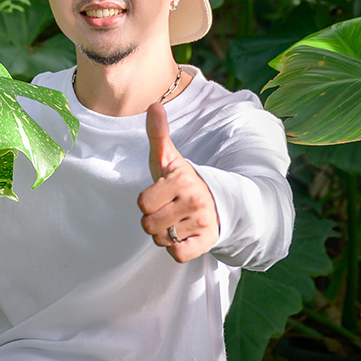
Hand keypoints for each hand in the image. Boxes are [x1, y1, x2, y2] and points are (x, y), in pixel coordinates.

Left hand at [139, 102, 216, 262]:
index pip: (142, 203)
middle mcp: (195, 200)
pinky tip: (185, 235)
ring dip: (164, 235)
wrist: (218, 200)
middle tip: (168, 210)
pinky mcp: (208, 242)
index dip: (147, 202)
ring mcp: (203, 222)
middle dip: (153, 220)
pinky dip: (177, 249)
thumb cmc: (182, 180)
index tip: (161, 195)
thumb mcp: (168, 158)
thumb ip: (157, 134)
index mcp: (182, 179)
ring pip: (161, 241)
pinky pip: (178, 255)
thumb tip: (153, 105)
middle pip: (148, 225)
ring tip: (177, 221)